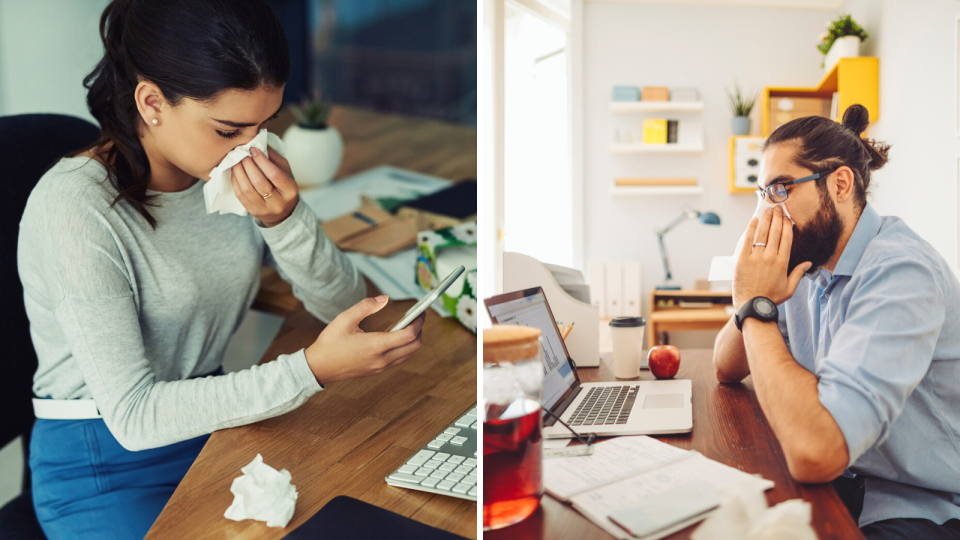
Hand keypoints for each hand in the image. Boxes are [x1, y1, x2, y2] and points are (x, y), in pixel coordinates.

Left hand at [230, 146, 298, 226]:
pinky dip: (235, 181)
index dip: (262, 160)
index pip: (274, 174)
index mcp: (290, 190)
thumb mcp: (286, 171)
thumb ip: (274, 158)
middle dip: (248, 165)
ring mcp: (265, 209)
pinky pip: (240, 195)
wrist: (282, 212)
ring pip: (247, 189)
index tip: (253, 149)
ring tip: (236, 161)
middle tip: (242, 154)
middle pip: (259, 182)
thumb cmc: (283, 187)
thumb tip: (259, 143)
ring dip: (239, 172)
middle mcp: (278, 202)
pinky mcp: (253, 211)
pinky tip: (235, 171)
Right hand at [304, 295, 425, 384]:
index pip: (408, 335)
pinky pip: (398, 359)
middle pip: (414, 346)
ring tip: (408, 324)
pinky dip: (403, 347)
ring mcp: (380, 367)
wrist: (318, 367)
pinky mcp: (377, 370)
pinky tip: (395, 335)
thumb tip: (385, 298)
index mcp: (375, 346)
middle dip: (419, 331)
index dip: (418, 323)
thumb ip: (366, 306)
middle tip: (417, 317)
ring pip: (408, 354)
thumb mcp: (345, 319)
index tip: (420, 312)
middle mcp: (381, 359)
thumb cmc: (330, 343)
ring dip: (413, 340)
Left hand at [733, 206, 811, 310]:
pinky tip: (753, 220)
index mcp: (783, 263)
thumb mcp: (789, 288)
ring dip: (765, 220)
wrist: (752, 306)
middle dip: (777, 218)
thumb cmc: (771, 298)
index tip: (787, 217)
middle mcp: (770, 257)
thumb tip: (808, 263)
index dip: (787, 225)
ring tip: (767, 210)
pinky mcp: (743, 260)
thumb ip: (798, 273)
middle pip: (775, 232)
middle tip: (777, 207)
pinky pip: (747, 240)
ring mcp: (756, 258)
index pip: (787, 238)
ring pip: (762, 234)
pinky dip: (751, 229)